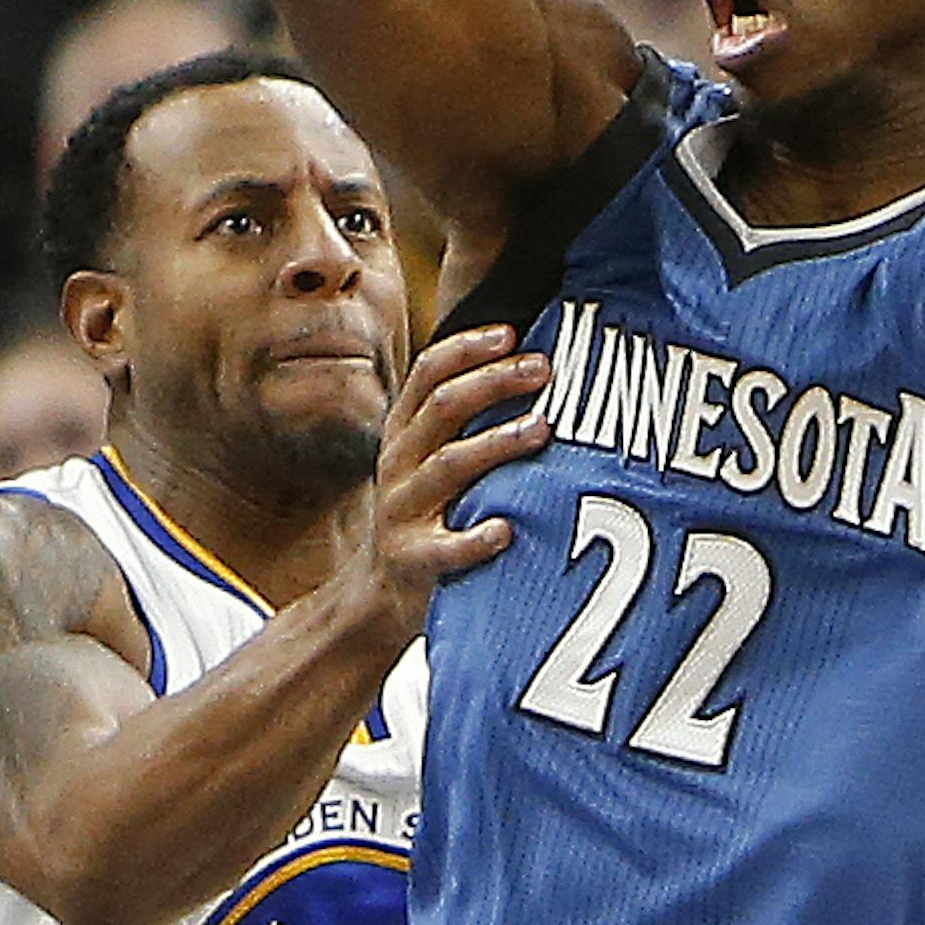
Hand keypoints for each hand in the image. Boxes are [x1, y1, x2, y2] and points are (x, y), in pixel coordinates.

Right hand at [350, 325, 551, 633]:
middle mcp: (399, 464)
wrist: (382, 591)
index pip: (429, 373)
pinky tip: (508, 529)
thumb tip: (529, 360)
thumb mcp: (429, 456)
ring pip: (448, 465)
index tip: (511, 333)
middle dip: (494, 382)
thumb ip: (461, 416)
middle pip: (443, 408)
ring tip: (541, 429)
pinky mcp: (414, 560)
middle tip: (542, 368)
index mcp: (404, 432)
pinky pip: (445, 548)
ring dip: (496, 443)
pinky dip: (476, 539)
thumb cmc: (429, 509)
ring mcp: (403, 511)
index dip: (467, 348)